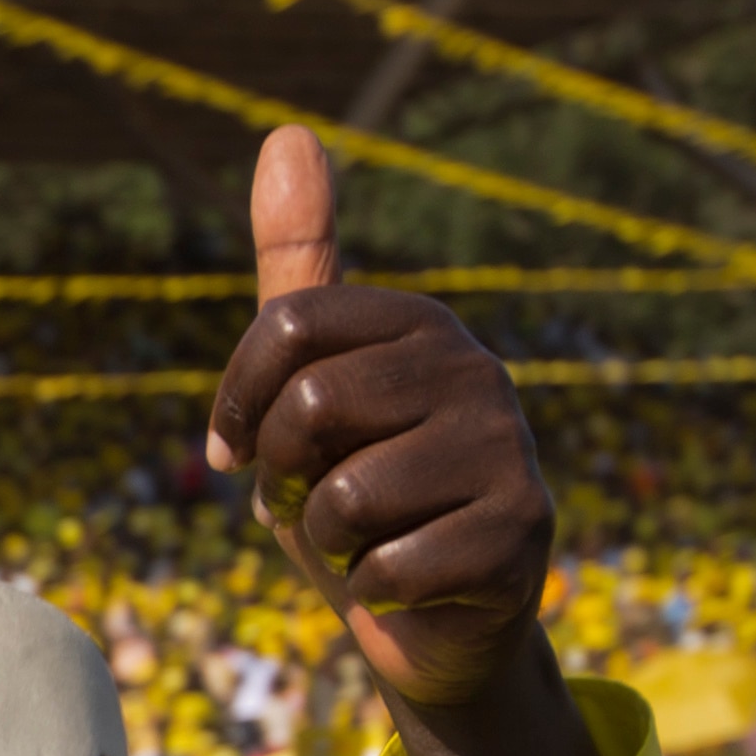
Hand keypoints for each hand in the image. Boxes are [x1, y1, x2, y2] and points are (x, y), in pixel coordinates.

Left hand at [204, 127, 593, 755]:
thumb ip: (296, 271)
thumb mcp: (307, 387)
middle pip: (309, 410)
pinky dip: (372, 592)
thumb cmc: (358, 500)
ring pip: (348, 497)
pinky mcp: (521, 535)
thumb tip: (287, 131)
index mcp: (419, 326)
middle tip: (317, 504)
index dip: (236, 405)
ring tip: (368, 542)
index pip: (285, 326)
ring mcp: (508, 451)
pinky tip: (407, 584)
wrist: (429, 624)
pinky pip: (389, 567)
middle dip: (284, 481)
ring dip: (329, 543)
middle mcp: (476, 371)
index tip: (235, 453)